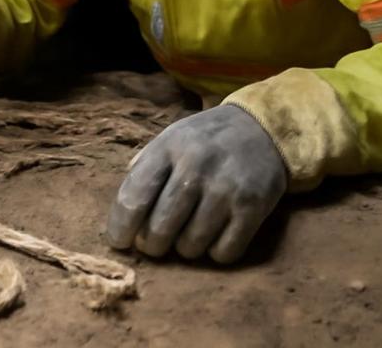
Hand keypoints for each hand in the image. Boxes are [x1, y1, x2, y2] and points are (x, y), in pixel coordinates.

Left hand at [105, 104, 286, 263]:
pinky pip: (224, 252)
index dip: (121, 228)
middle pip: (160, 229)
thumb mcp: (170, 139)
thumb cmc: (204, 140)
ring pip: (190, 246)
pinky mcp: (252, 207)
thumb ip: (144, 169)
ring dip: (184, 249)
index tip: (119, 242)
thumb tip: (122, 214)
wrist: (262, 128)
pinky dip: (215, 253)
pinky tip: (215, 236)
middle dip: (152, 245)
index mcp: (168, 148)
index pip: (133, 198)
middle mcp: (196, 167)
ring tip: (187, 234)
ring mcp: (226, 188)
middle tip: (155, 243)